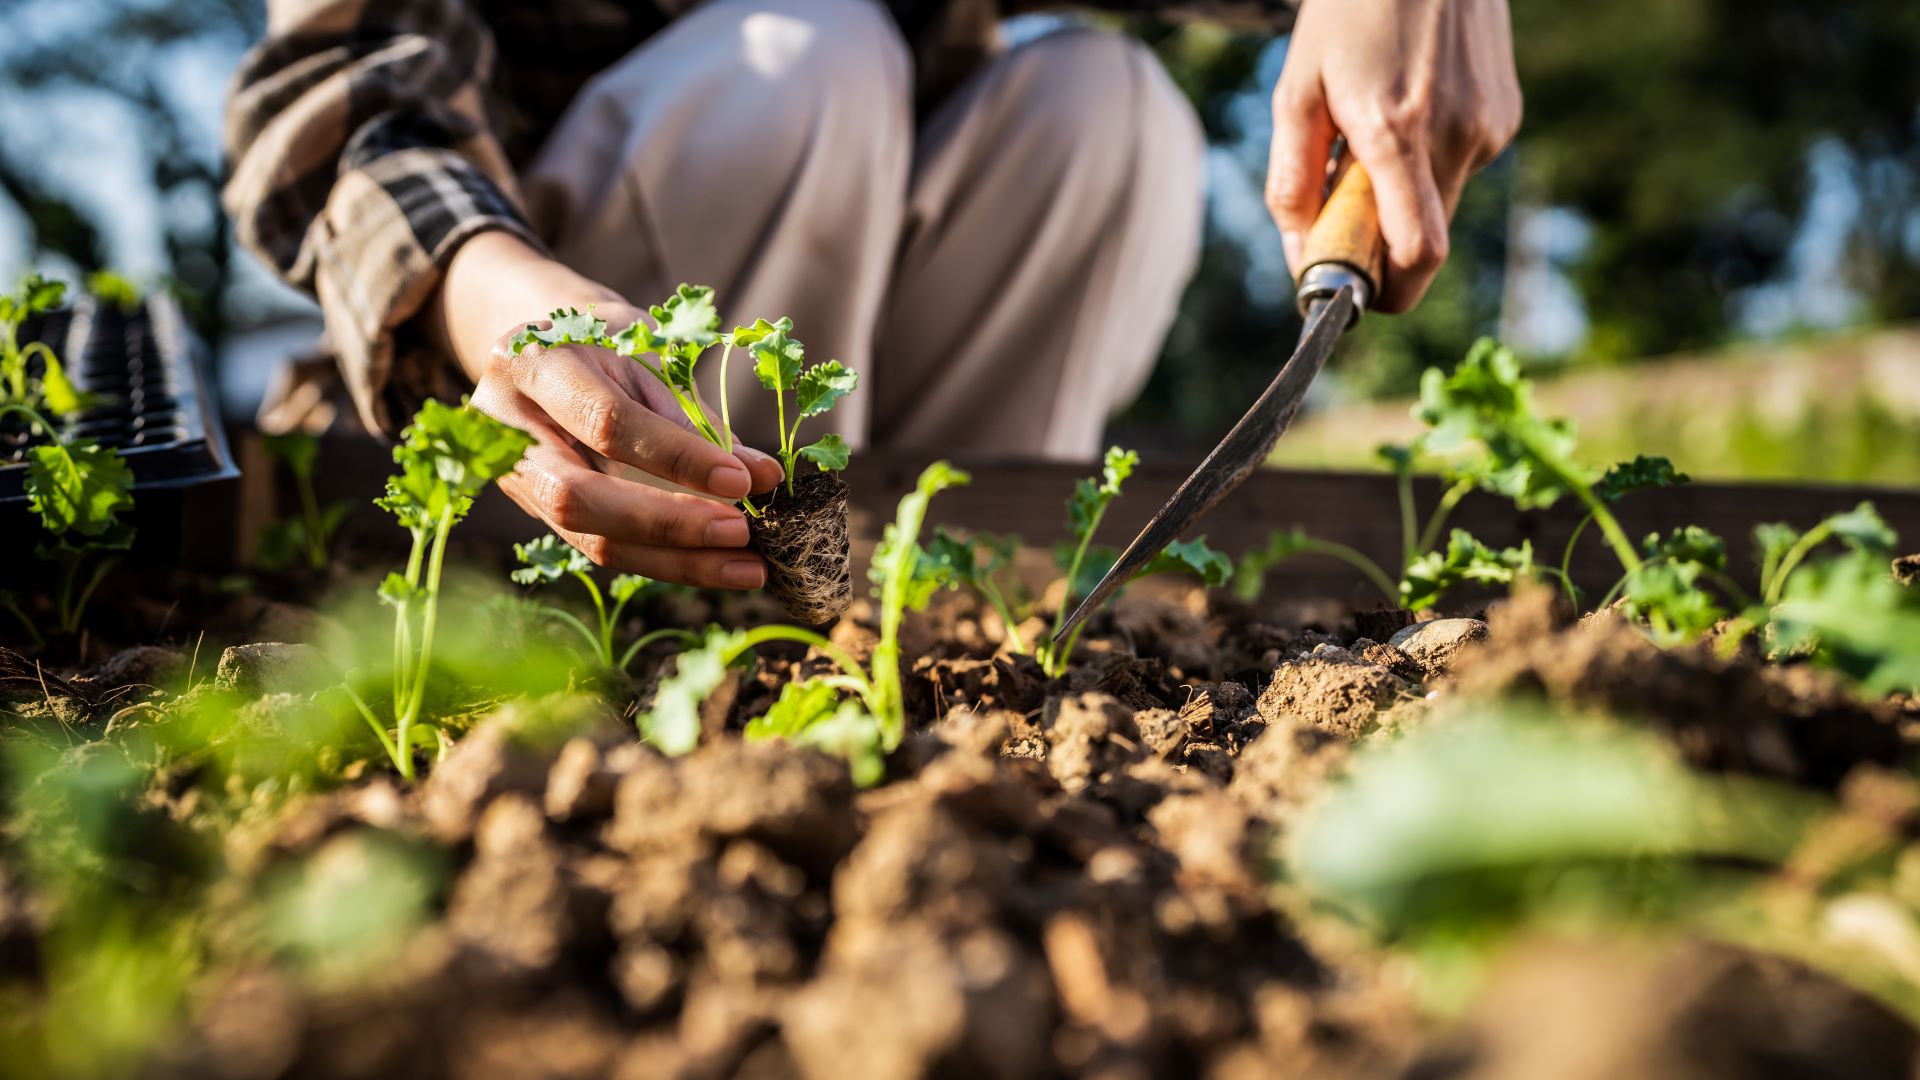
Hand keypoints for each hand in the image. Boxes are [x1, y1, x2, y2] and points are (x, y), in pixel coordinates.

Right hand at [425, 231, 782, 588]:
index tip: (742, 480)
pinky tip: (714, 565)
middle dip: (669, 525)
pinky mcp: (534, 511)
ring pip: (590, 539)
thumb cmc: (604, 340)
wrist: (541, 345)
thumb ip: (697, 417)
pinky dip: (663, 561)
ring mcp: (512, 476)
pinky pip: (600, 547)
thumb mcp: (648, 353)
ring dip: (676, 561)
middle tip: (741, 534)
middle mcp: (506, 426)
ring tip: (746, 569)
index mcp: (533, 362)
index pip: (606, 423)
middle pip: (579, 498)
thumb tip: (763, 476)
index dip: (677, 458)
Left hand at [1266, 0, 1521, 312]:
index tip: (1354, 291)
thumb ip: (1292, 182)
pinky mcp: (1505, 116)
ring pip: (1442, 205)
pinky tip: (1408, 108)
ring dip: (1403, 197)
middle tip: (1342, 207)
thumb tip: (1299, 255)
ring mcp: (1489, 126)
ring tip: (1372, 135)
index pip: (1417, 255)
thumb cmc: (1348, 13)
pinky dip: (1427, 164)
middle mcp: (1456, 135)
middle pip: (1428, 242)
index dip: (1387, 292)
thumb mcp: (1297, 91)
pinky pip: (1459, 169)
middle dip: (1382, 245)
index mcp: (1397, 133)